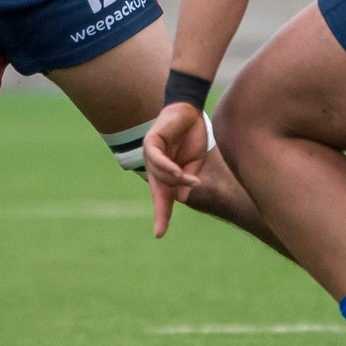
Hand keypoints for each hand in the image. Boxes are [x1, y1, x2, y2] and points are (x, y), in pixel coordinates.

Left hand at [142, 102, 211, 237]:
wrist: (190, 111)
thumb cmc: (192, 136)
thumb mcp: (195, 162)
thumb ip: (187, 178)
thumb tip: (181, 198)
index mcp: (166, 174)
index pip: (163, 198)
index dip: (162, 215)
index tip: (159, 234)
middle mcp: (155, 167)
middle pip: (158, 192)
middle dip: (160, 211)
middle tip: (160, 230)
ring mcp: (151, 155)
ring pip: (161, 175)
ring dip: (177, 179)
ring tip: (193, 177)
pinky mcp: (151, 142)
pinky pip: (157, 159)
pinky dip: (168, 167)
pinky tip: (177, 171)